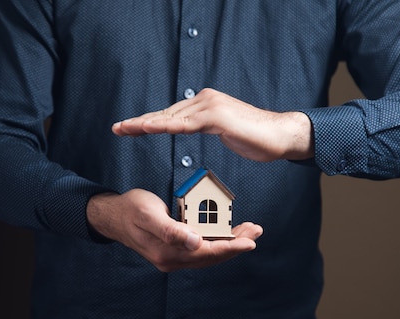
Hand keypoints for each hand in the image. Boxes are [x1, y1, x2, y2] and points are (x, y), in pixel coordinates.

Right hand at [86, 189, 262, 271]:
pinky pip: (202, 249)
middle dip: (236, 245)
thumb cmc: (130, 210)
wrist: (113, 216)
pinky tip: (228, 233)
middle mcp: (172, 259)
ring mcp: (174, 257)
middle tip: (256, 231)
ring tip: (249, 231)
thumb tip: (194, 241)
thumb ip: (170, 229)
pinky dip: (217, 241)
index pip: (206, 253)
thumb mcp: (148, 214)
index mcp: (167, 252)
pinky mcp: (175, 250)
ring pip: (209, 254)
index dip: (230, 247)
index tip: (250, 241)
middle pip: (212, 256)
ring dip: (230, 243)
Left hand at [112, 88, 313, 161]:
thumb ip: (205, 125)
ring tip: (126, 129)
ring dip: (147, 124)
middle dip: (140, 122)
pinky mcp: (218, 116)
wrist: (281, 135)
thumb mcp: (224, 131)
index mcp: (205, 104)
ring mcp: (211, 106)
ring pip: (172, 117)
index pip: (171, 114)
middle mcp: (205, 100)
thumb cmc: (255, 137)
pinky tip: (150, 129)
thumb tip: (191, 126)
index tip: (129, 128)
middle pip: (166, 113)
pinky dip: (167, 126)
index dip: (149, 122)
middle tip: (117, 128)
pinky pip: (187, 124)